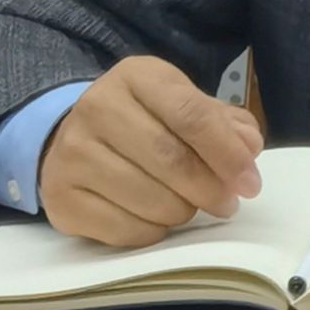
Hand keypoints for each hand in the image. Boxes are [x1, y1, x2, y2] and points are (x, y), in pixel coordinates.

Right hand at [38, 55, 263, 247]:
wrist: (76, 137)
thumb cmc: (145, 121)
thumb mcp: (183, 105)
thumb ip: (223, 124)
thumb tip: (248, 148)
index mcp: (136, 76)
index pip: (191, 115)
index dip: (227, 154)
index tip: (250, 183)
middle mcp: (97, 106)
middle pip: (170, 158)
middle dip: (209, 188)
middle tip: (227, 204)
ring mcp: (72, 152)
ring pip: (149, 199)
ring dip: (182, 212)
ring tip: (187, 207)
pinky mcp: (59, 196)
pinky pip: (122, 229)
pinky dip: (152, 232)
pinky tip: (156, 219)